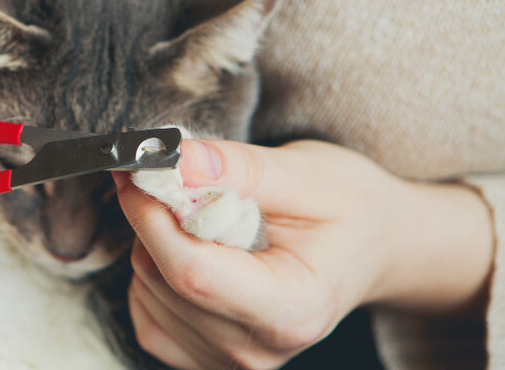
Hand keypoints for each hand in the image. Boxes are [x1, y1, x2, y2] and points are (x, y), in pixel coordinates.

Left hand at [114, 139, 491, 368]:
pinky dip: (152, 271)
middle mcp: (257, 349)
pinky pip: (146, 310)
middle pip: (163, 280)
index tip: (138, 170)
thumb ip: (238, 168)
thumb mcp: (309, 173)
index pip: (191, 271)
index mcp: (291, 309)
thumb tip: (175, 161)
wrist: (372, 246)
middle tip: (173, 178)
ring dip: (152, 242)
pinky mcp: (204, 356)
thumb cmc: (350, 210)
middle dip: (151, 219)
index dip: (151, 217)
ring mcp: (230, 360)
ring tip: (203, 216)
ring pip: (146, 291)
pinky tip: (191, 247)